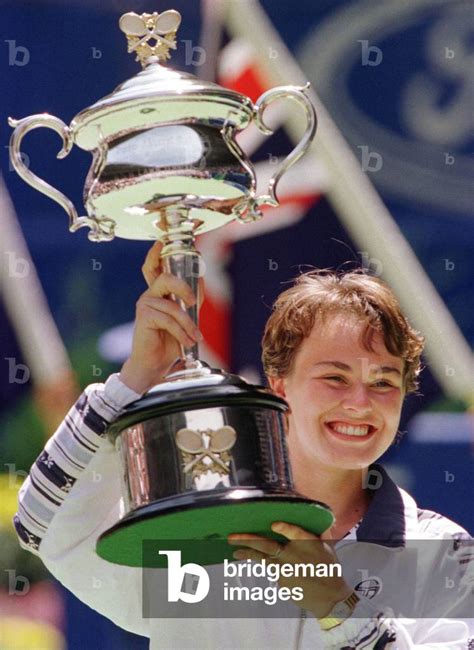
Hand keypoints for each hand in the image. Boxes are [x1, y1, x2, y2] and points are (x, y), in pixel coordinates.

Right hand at [120, 241, 203, 393]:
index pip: (153, 267)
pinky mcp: (143, 317)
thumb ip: (191, 297)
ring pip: (172, 306)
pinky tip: (185, 342)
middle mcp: (149, 295)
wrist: (155, 364)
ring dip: (188, 324)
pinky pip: (168, 319)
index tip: (161, 241)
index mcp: (158, 292)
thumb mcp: (186, 316)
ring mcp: (144, 305)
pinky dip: (181, 332)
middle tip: (194, 302)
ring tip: (195, 338)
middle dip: (183, 287)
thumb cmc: (169, 340)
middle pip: (165, 278)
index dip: (156, 253)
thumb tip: (200, 279)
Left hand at [228, 522, 352, 618]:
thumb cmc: (329, 568)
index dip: (286, 529)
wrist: (329, 598)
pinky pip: (270, 568)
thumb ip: (320, 530)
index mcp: (308, 544)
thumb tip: (317, 515)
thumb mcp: (327, 546)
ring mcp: (286, 570)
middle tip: (233, 537)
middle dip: (248, 540)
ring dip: (247, 553)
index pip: (296, 534)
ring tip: (235, 551)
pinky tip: (250, 558)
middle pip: (269, 546)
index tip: (274, 524)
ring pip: (263, 558)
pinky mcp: (282, 581)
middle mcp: (294, 556)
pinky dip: (261, 562)